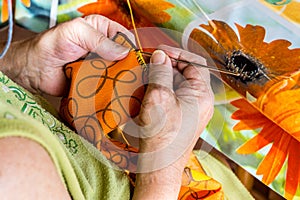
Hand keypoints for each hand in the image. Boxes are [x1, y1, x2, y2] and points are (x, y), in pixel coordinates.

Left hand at [0, 15, 132, 95]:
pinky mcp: (97, 82)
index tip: (138, 62)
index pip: (126, 38)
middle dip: (131, 67)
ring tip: (130, 89)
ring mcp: (102, 66)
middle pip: (126, 57)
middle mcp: (105, 48)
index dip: (133, 49)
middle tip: (136, 79)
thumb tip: (124, 53)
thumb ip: (99, 40)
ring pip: (121, 73)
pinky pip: (110, 86)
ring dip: (124, 80)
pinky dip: (114, 90)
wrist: (34, 71)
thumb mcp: (76, 33)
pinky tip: (120, 95)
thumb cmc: (51, 45)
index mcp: (102, 30)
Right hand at [132, 46, 213, 198]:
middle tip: (150, 63)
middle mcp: (202, 102)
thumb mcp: (158, 97)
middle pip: (187, 73)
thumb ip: (161, 71)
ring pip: (179, 85)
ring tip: (146, 78)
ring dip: (162, 78)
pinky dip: (162, 91)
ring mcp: (194, 110)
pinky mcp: (184, 117)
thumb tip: (160, 55)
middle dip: (167, 66)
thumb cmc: (160, 135)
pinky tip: (148, 93)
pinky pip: (175, 97)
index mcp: (202, 95)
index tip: (159, 51)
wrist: (159, 165)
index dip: (177, 53)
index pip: (195, 63)